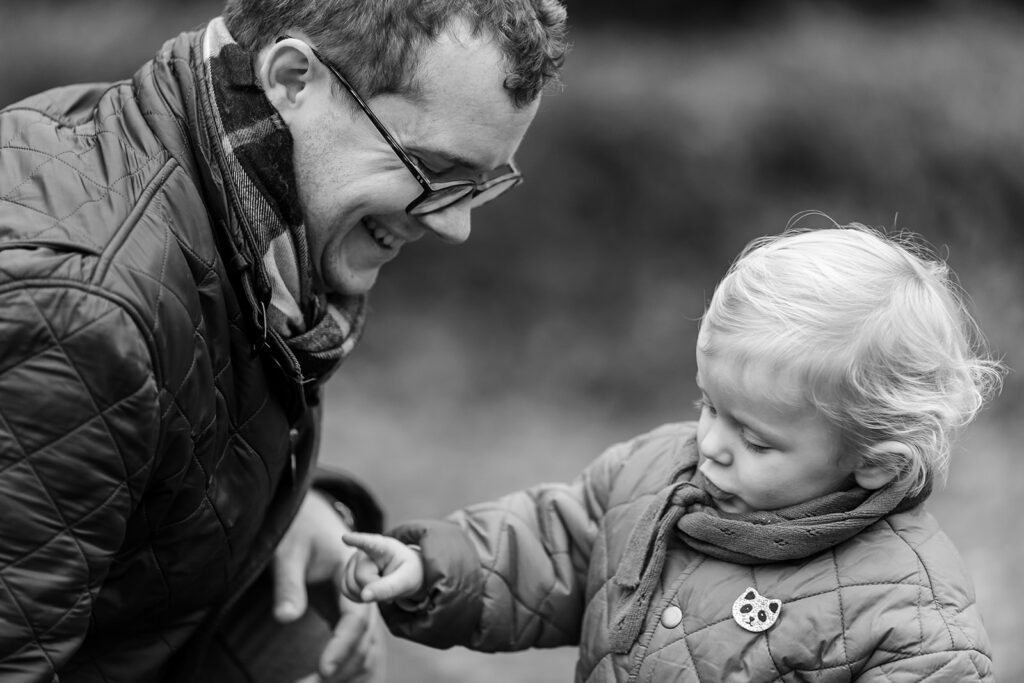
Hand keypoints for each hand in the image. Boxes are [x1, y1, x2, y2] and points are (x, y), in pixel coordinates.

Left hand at [273, 490, 384, 680]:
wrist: (308, 517)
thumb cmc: (296, 530)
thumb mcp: (288, 552)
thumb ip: (289, 584)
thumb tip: (286, 619)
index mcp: (351, 574)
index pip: (356, 618)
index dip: (342, 646)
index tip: (324, 671)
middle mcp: (361, 592)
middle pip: (364, 640)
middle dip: (342, 669)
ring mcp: (355, 605)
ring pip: (363, 648)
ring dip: (345, 672)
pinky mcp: (344, 614)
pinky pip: (353, 646)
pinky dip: (344, 667)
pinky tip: (323, 682)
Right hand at [341, 532, 424, 602]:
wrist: (403, 574)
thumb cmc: (407, 573)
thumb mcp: (406, 580)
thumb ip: (387, 588)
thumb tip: (364, 596)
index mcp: (384, 547)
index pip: (369, 543)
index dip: (356, 540)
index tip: (345, 538)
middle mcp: (364, 551)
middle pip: (361, 576)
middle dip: (375, 588)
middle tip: (389, 584)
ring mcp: (354, 561)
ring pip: (350, 585)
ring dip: (366, 594)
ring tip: (381, 586)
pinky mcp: (347, 572)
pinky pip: (346, 590)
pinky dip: (358, 596)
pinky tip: (370, 590)